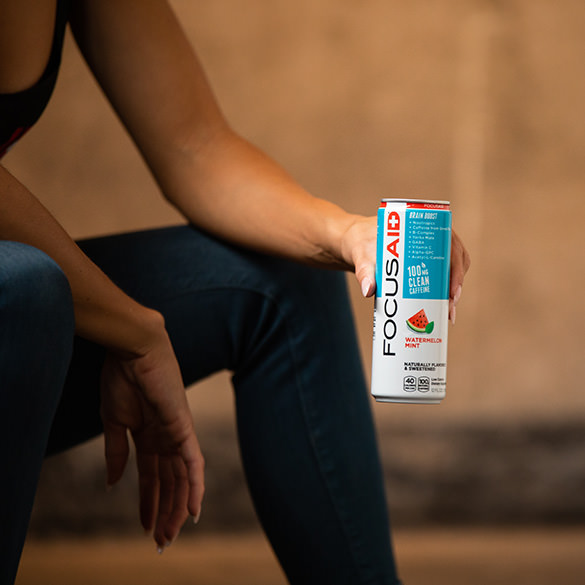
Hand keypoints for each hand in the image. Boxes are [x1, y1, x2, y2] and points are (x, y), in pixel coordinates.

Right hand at [99, 326, 203, 551]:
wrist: (133, 351)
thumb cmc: (121, 379)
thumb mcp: (113, 422)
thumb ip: (115, 452)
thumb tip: (111, 482)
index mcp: (149, 436)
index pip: (152, 477)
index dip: (148, 502)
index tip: (145, 527)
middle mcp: (166, 438)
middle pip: (169, 482)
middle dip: (165, 512)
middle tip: (161, 541)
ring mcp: (177, 433)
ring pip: (182, 479)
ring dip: (177, 508)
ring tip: (170, 535)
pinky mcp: (183, 427)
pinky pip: (194, 462)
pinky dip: (195, 486)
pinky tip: (192, 511)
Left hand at [341, 216, 469, 322]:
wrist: (358, 243)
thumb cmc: (362, 243)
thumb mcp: (362, 256)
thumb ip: (363, 272)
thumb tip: (368, 291)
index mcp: (425, 226)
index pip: (450, 246)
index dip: (456, 270)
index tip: (451, 291)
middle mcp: (433, 236)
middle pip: (455, 261)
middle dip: (455, 286)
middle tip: (449, 309)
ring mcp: (432, 249)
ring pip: (452, 270)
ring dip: (453, 291)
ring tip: (447, 313)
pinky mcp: (427, 262)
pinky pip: (443, 275)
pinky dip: (446, 291)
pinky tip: (443, 309)